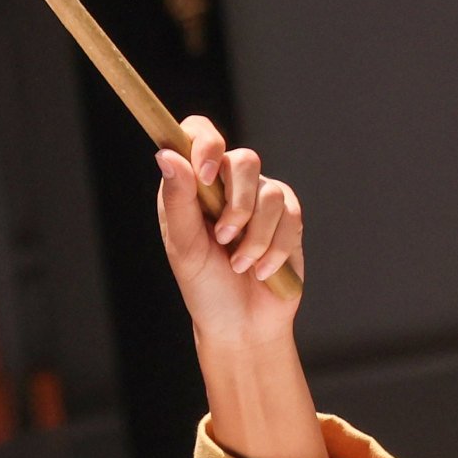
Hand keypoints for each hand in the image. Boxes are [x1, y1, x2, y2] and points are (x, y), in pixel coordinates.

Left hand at [155, 115, 299, 339]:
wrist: (241, 324)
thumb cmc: (204, 288)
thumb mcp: (183, 248)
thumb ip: (178, 201)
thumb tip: (166, 154)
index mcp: (192, 186)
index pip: (199, 133)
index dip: (206, 143)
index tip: (204, 173)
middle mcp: (226, 185)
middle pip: (244, 160)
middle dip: (236, 204)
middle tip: (223, 238)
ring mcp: (260, 198)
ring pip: (270, 192)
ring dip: (254, 237)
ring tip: (240, 265)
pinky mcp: (288, 217)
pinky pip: (290, 216)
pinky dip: (274, 248)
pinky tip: (260, 271)